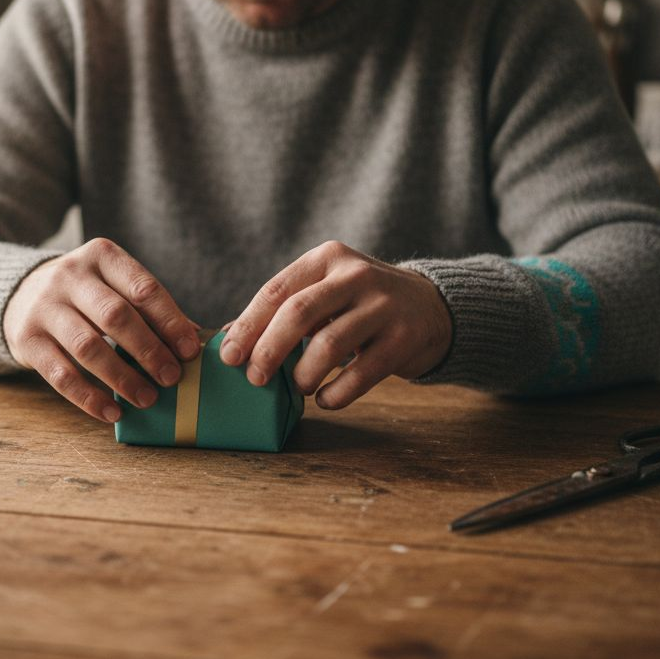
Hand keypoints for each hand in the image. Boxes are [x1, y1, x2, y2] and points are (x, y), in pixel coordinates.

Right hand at [4, 238, 201, 422]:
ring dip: (122, 378)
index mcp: (101, 256)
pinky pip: (60, 375)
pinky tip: (112, 412)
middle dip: (149, 350)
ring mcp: (44, 307)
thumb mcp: (115, 286)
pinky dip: (89, 398)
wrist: (21, 294)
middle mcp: (69, 275)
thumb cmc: (87, 295)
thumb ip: (150, 309)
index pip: (143, 288)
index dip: (170, 322)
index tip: (190, 351)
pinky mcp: (26, 339)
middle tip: (172, 378)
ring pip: (88, 347)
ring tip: (147, 398)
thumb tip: (196, 343)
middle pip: (116, 316)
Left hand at [219, 241, 452, 409]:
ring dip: (304, 374)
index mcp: (327, 258)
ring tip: (298, 387)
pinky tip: (325, 400)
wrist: (433, 307)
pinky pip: (362, 373)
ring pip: (329, 344)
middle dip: (269, 349)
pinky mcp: (405, 338)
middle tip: (254, 378)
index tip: (228, 357)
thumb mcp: (324, 291)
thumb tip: (226, 339)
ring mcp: (384, 306)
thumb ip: (281, 310)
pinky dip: (337, 393)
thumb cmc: (360, 303)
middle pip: (299, 313)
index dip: (248, 326)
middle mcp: (356, 275)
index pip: (276, 290)